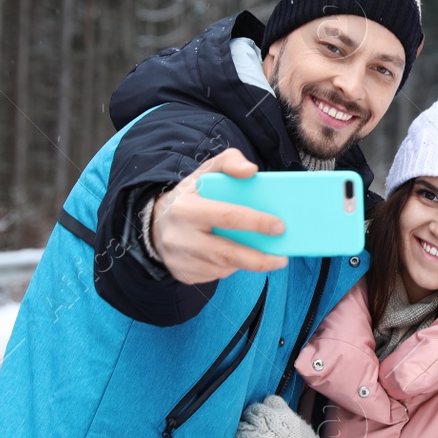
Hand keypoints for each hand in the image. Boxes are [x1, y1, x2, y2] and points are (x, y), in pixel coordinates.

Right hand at [150, 148, 287, 283]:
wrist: (155, 221)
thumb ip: (229, 162)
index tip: (280, 227)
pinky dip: (231, 268)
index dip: (257, 223)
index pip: (228, 217)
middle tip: (282, 259)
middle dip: (259, 259)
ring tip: (267, 258)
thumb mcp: (205, 172)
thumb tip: (251, 170)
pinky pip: (214, 275)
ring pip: (223, 268)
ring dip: (247, 264)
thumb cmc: (190, 196)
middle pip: (226, 253)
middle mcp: (179, 236)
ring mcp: (179, 259)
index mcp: (185, 209)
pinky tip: (238, 259)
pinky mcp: (182, 274)